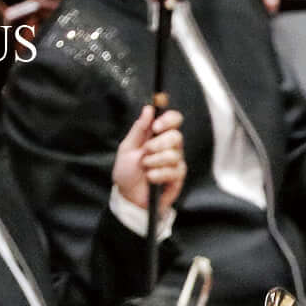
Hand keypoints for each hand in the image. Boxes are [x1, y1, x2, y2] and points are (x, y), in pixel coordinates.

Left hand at [111, 100, 185, 216]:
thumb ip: (139, 128)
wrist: (129, 197)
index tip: (156, 126)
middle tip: (146, 151)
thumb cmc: (127, 172)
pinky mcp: (178, 178)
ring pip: (174, 154)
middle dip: (159, 143)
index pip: (173, 119)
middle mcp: (170, 146)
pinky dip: (159, 174)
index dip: (168, 119)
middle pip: (176, 136)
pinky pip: (174, 171)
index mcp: (158, 135)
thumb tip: (148, 108)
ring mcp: (175, 162)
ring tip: (145, 167)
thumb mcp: (128, 147)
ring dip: (156, 160)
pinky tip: (151, 178)